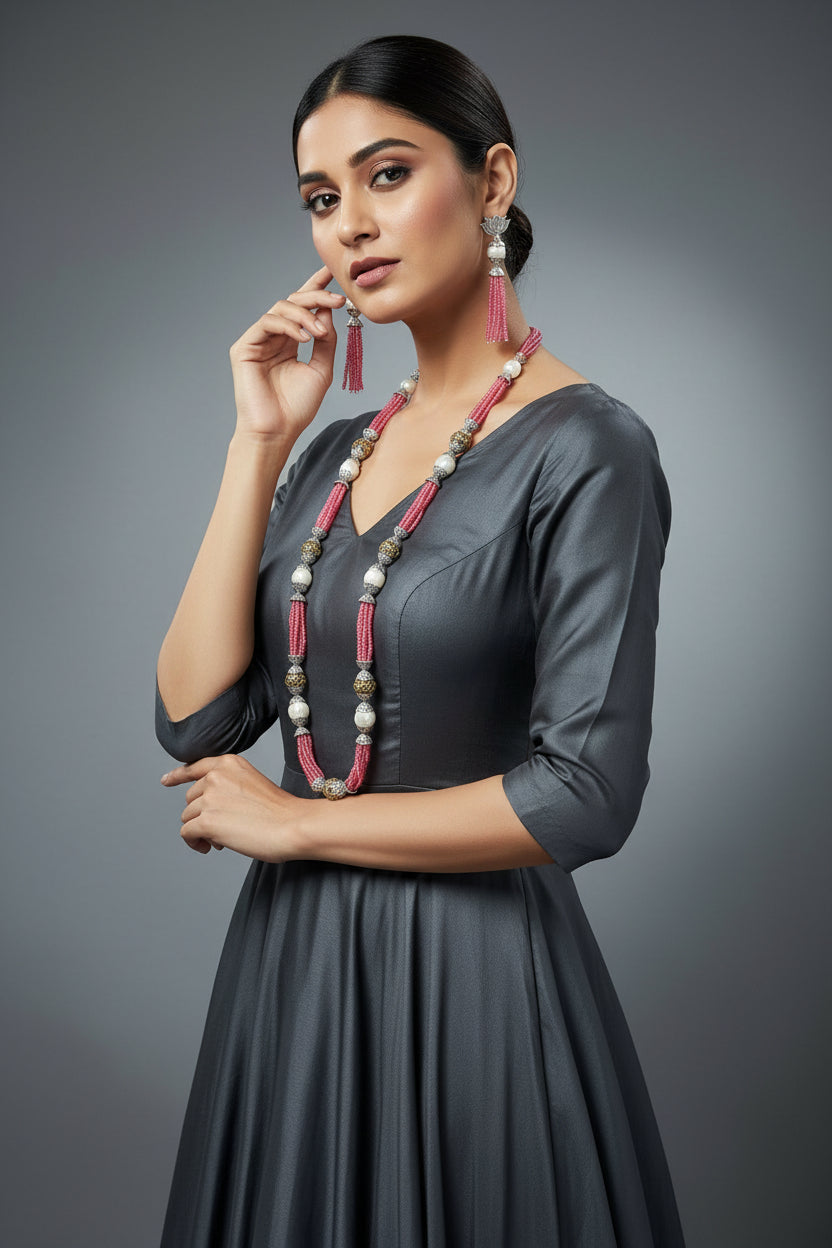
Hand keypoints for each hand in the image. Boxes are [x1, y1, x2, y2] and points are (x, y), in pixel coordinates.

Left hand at [160, 754, 307, 861]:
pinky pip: (187, 833)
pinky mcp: (206, 820)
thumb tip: (206, 810)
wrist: (293, 825)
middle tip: (224, 828)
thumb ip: (229, 788)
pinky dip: (195, 843)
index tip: (166, 781)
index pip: (195, 767)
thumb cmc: (281, 812)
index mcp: (229, 763)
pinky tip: (211, 847)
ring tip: (224, 839)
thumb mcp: (252, 784)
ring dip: (201, 831)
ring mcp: (209, 798)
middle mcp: (216, 776)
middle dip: (203, 815)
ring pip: (188, 817)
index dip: (178, 776)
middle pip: (191, 799)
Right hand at [228, 265, 346, 442]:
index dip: (316, 287)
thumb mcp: (321, 369)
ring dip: (305, 315)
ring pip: (281, 308)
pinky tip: (304, 338)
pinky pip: (267, 322)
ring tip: (320, 332)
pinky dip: (288, 325)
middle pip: (293, 302)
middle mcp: (273, 337)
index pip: (303, 308)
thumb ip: (325, 340)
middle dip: (317, 296)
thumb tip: (329, 310)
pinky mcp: (244, 346)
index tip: (332, 272)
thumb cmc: (297, 408)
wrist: (277, 431)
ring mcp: (258, 340)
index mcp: (290, 341)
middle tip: (338, 299)